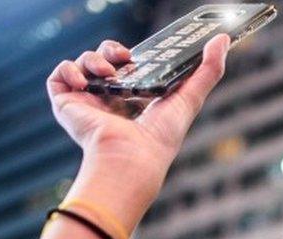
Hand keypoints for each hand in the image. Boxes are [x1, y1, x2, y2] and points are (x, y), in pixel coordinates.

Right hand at [46, 34, 230, 200]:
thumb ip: (209, 70)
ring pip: (83, 64)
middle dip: (111, 50)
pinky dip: (69, 70)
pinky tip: (85, 82)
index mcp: (134, 100)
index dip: (131, 55)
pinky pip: (58, 77)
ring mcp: (87, 103)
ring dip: (93, 59)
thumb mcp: (191, 98)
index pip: (128, 67)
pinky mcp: (66, 105)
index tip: (137, 54)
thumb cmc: (162, 137)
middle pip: (104, 61)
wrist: (131, 157)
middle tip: (123, 57)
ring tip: (107, 74)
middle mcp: (109, 101)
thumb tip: (223, 38)